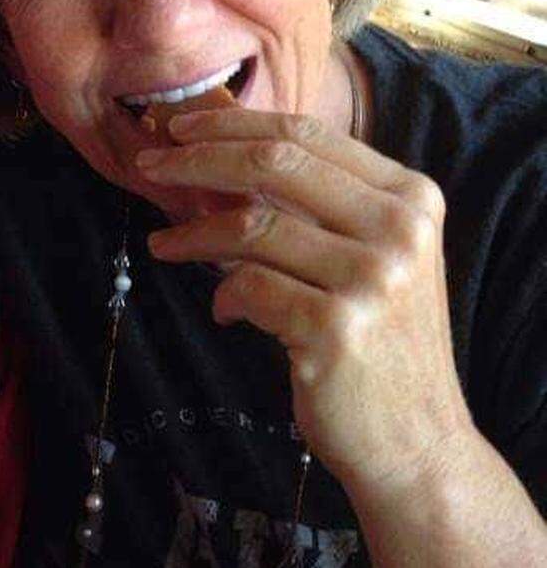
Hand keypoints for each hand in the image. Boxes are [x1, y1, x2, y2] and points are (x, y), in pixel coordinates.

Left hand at [135, 107, 474, 500]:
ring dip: (192, 234)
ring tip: (164, 245)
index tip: (180, 126)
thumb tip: (220, 154)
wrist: (417, 444)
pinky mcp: (336, 330)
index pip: (308, 133)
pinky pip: (248, 288)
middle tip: (149, 164)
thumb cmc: (380, 342)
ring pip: (251, 227)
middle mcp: (400, 229)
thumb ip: (320, 206)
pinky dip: (223, 295)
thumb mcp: (374, 257)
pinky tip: (224, 310)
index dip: (234, 123)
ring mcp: (372, 279)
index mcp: (412, 196)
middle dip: (197, 157)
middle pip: (275, 162)